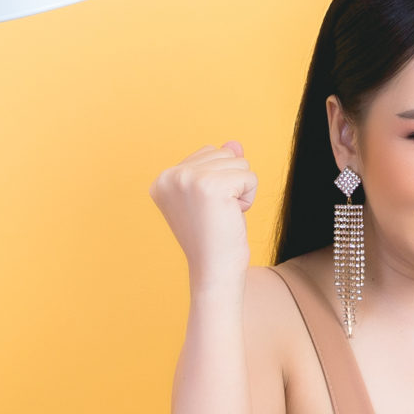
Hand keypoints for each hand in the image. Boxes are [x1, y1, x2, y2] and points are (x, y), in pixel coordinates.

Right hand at [150, 143, 259, 294]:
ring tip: (224, 215)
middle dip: (231, 182)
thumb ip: (219, 166)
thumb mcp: (214, 196)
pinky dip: (250, 197)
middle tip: (217, 213)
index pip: (208, 151)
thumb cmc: (215, 237)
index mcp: (163, 179)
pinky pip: (250, 176)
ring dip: (241, 190)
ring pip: (239, 162)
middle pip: (224, 153)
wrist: (214, 271)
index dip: (219, 180)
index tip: (206, 209)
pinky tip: (233, 216)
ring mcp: (188, 179)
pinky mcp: (210, 186)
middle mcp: (170, 176)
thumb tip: (234, 143)